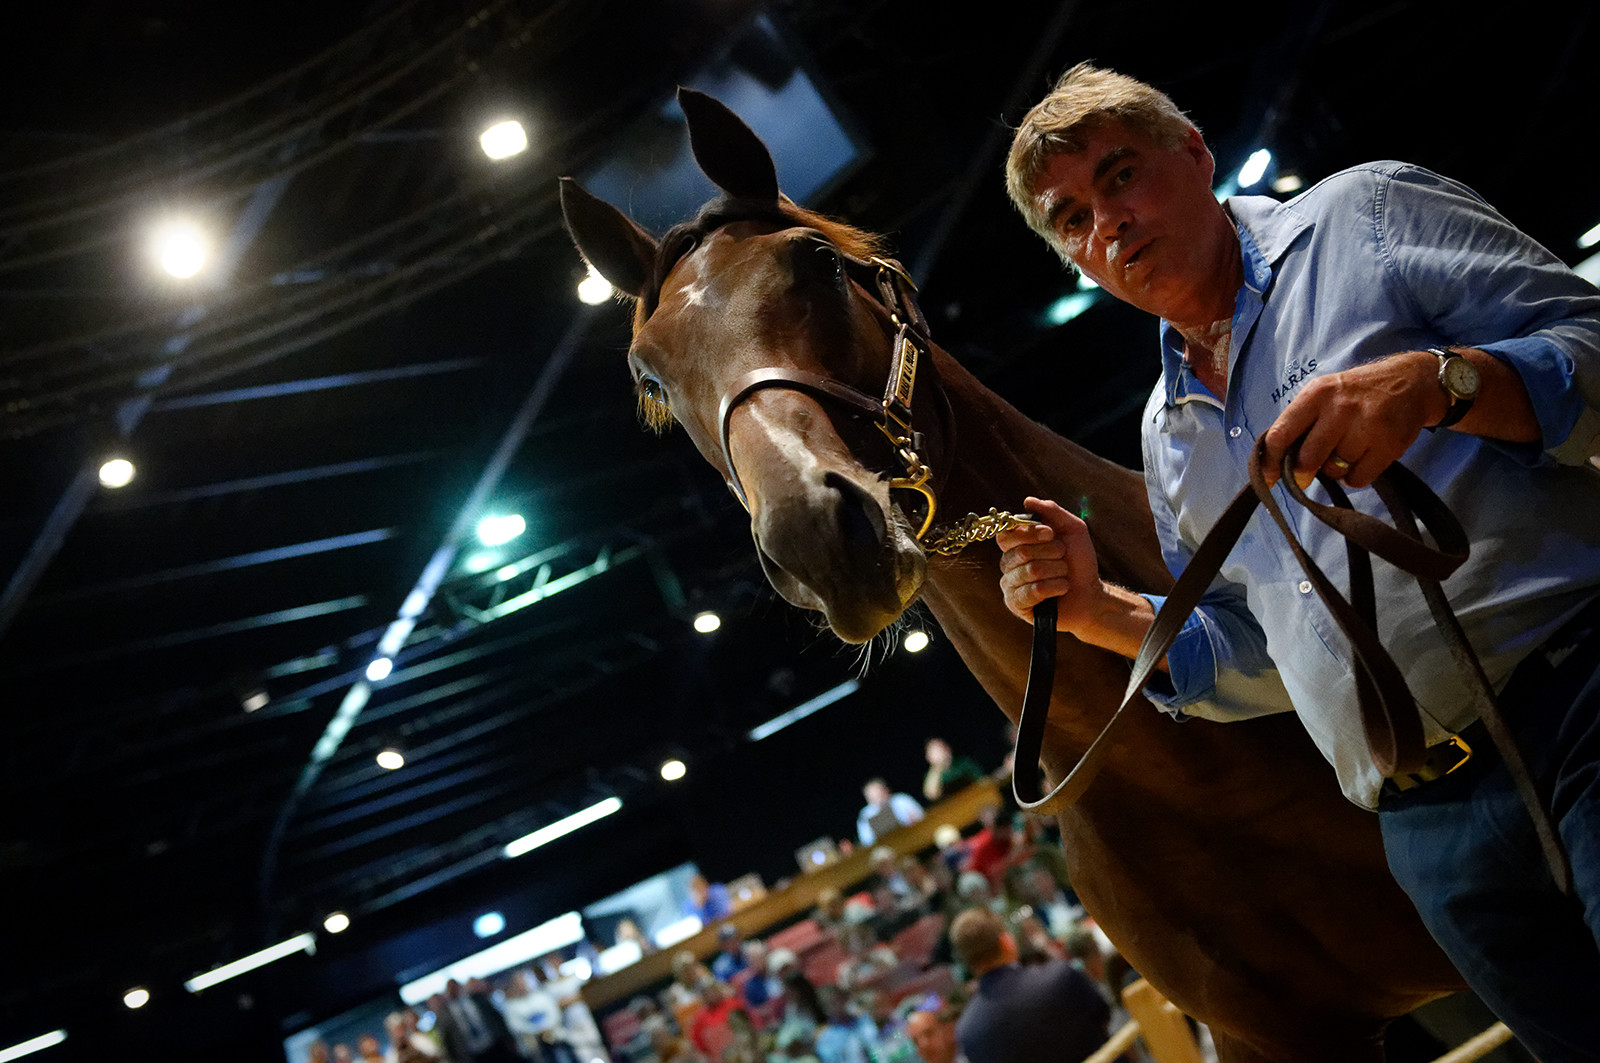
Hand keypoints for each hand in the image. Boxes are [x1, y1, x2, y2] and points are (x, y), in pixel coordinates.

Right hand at [996, 496, 1104, 631]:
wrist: (1091, 594)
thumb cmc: (1079, 562)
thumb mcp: (1073, 529)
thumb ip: (1052, 512)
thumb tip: (1027, 501)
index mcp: (1016, 545)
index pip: (1006, 534)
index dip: (1029, 533)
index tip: (1050, 533)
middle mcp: (1008, 564)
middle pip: (1020, 552)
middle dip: (1051, 553)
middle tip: (1063, 558)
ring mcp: (1010, 585)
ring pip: (1030, 571)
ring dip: (1057, 571)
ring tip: (1064, 576)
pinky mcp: (1016, 605)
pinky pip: (1032, 592)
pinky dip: (1054, 588)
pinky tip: (1061, 589)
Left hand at [1260, 350, 1442, 489]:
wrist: (1411, 382)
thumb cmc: (1357, 393)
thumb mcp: (1323, 393)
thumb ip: (1299, 422)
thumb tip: (1274, 462)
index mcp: (1317, 394)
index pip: (1281, 434)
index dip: (1270, 462)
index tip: (1267, 479)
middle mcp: (1340, 408)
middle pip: (1307, 459)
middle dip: (1303, 473)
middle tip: (1306, 473)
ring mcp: (1367, 426)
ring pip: (1333, 471)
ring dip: (1334, 470)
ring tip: (1345, 451)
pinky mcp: (1389, 445)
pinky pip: (1357, 479)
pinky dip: (1355, 476)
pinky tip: (1362, 458)